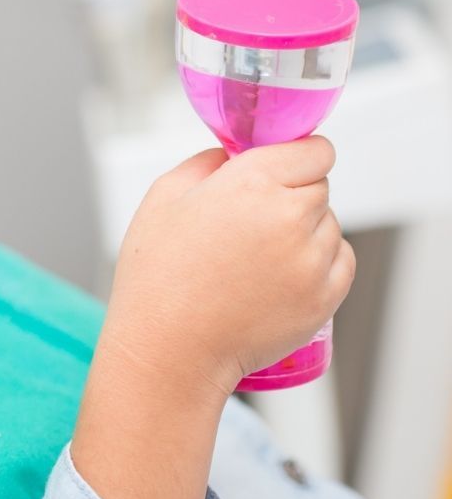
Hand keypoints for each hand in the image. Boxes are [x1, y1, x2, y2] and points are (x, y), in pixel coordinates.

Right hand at [100, 136, 354, 398]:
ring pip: (329, 225)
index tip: (281, 166)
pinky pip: (341, 262)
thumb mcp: (164, 196)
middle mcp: (289, 216)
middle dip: (292, 193)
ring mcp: (311, 260)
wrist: (170, 348)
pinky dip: (319, 262)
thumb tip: (233, 155)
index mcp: (251, 182)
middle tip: (252, 219)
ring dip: (305, 229)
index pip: (314, 150)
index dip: (296, 156)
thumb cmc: (158, 274)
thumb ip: (206, 162)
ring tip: (258, 254)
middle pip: (319, 185)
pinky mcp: (324, 298)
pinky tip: (278, 274)